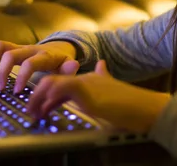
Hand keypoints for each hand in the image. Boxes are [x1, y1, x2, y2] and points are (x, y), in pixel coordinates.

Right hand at [0, 40, 79, 92]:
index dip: (22, 77)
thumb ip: (70, 69)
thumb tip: (74, 66)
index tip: (17, 91)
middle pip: (11, 54)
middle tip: (0, 89)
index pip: (30, 63)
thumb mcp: (68, 67)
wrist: (61, 49)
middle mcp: (30, 49)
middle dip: (3, 71)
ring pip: (2, 46)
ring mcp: (21, 47)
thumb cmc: (62, 63)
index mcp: (44, 56)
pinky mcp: (14, 47)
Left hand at [27, 60, 170, 132]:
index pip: (62, 82)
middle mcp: (86, 79)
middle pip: (53, 80)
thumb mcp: (114, 90)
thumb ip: (104, 77)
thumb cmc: (133, 104)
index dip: (48, 95)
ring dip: (38, 98)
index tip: (41, 109)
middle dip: (37, 96)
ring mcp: (86, 83)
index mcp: (91, 80)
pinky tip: (46, 107)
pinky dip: (51, 96)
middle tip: (30, 112)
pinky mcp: (87, 90)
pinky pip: (62, 86)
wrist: (146, 107)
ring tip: (33, 113)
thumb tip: (102, 64)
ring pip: (52, 82)